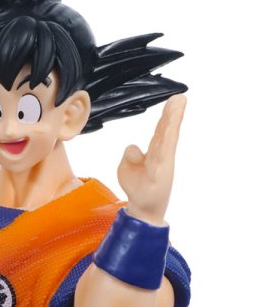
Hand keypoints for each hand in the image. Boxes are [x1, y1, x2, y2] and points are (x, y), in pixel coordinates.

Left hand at [117, 95, 185, 225]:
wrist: (142, 208)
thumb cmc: (138, 186)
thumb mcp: (127, 168)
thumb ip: (131, 156)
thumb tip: (134, 149)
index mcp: (156, 152)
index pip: (161, 130)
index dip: (168, 115)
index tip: (175, 99)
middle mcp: (161, 156)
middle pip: (167, 131)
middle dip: (173, 114)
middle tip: (180, 98)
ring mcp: (162, 164)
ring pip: (167, 140)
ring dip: (172, 122)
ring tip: (178, 106)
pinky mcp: (159, 173)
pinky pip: (162, 154)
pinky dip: (166, 141)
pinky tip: (169, 128)